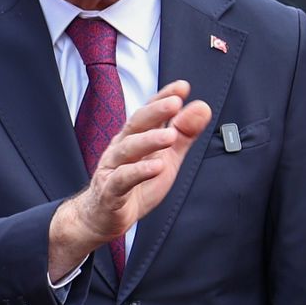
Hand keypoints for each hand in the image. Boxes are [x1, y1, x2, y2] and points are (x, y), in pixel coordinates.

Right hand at [48, 82, 211, 281]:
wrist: (103, 218)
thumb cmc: (136, 185)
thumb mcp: (166, 158)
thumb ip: (184, 134)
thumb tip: (202, 107)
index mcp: (135, 138)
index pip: (149, 113)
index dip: (162, 98)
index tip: (182, 87)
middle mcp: (121, 147)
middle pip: (136, 124)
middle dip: (155, 111)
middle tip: (175, 102)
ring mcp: (113, 168)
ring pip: (128, 149)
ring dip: (149, 141)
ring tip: (170, 136)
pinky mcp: (110, 192)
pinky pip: (123, 179)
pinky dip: (139, 172)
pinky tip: (157, 167)